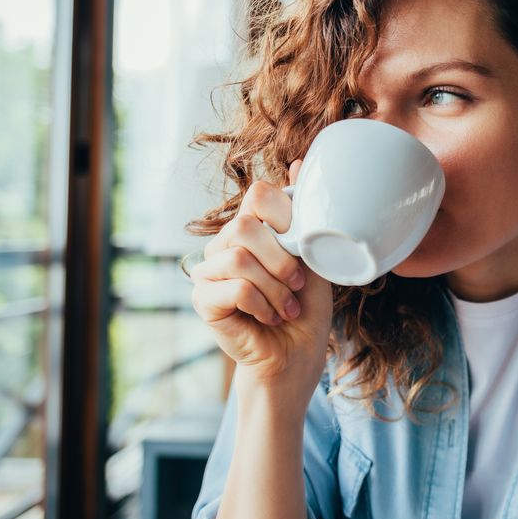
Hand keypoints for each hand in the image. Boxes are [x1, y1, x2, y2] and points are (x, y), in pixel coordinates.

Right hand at [190, 160, 332, 392]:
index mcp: (252, 228)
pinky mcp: (203, 299)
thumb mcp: (314, 256)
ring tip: (287, 307)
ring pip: (239, 257)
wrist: (297, 356)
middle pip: (246, 225)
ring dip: (275, 287)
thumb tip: (299, 162)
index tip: (302, 248)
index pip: (258, 195)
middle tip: (298, 284)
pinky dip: (262, 304)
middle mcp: (225, 243)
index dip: (286, 217)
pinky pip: (232, 287)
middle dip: (281, 258)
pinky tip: (270, 317)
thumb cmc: (306, 308)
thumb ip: (304, 216)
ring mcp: (209, 270)